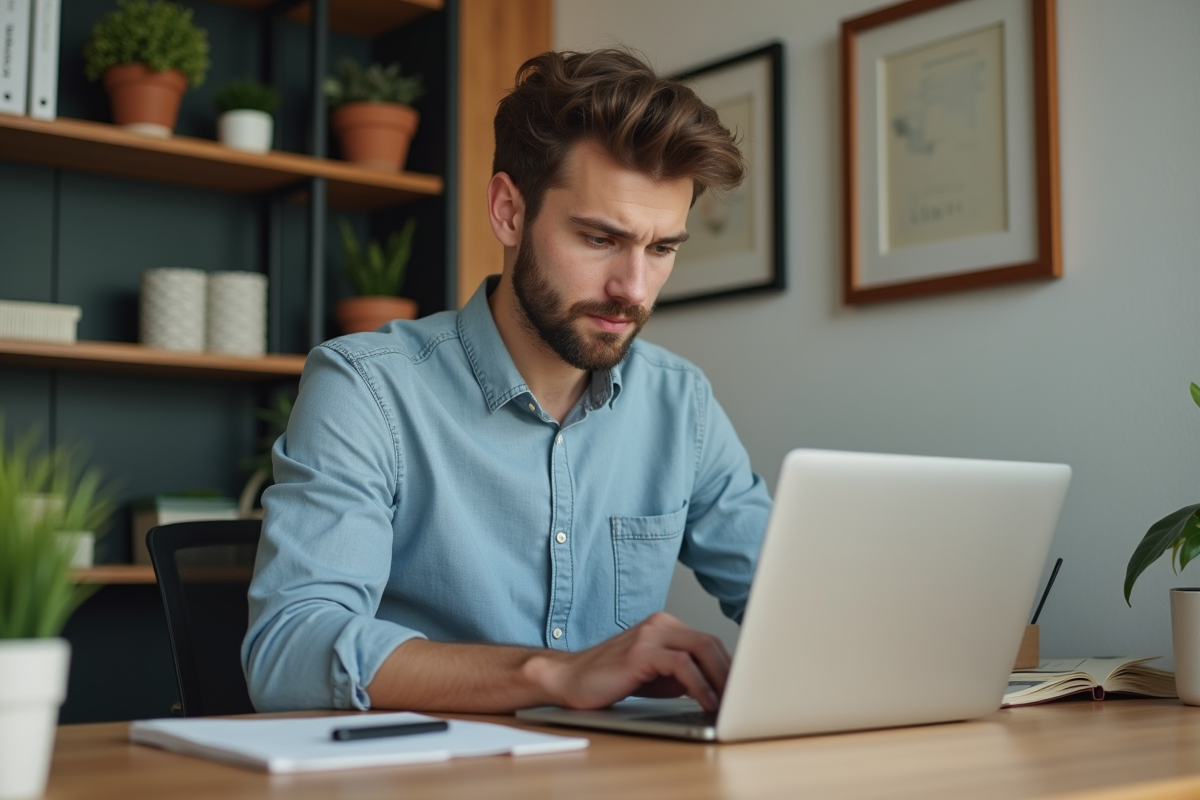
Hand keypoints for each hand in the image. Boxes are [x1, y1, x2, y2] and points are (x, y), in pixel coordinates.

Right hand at [529, 612, 731, 711]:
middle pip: (710, 642)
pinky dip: (699, 684)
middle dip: (730, 672)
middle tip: (743, 697)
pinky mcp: (640, 651)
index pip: (708, 642)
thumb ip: (684, 675)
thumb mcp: (656, 676)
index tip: (743, 688)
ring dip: (720, 678)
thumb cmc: (610, 679)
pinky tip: (706, 701)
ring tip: (730, 702)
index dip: (728, 666)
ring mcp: (650, 634)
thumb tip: (718, 688)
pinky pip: (682, 664)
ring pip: (701, 648)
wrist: (569, 679)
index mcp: (665, 625)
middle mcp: (659, 623)